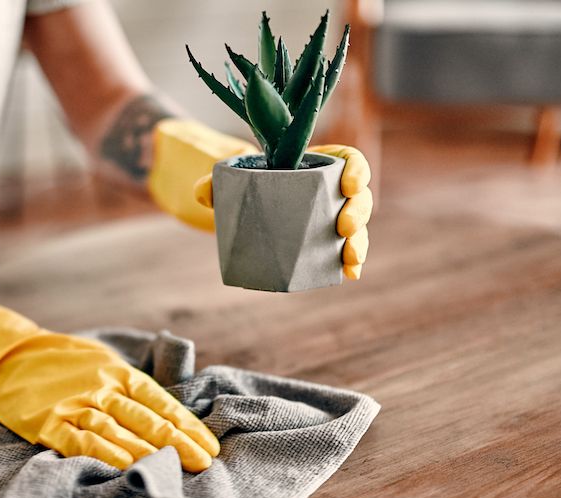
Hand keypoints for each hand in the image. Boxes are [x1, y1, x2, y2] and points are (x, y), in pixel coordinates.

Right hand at [0, 332, 219, 471]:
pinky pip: (79, 441)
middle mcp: (101, 388)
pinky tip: (125, 467)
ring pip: (118, 431)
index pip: (161, 402)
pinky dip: (104, 454)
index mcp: (119, 373)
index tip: (209, 446)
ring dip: (147, 452)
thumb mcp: (104, 362)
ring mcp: (74, 405)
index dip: (187, 426)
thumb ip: (132, 386)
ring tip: (173, 469)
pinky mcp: (48, 423)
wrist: (9, 356)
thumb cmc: (65, 362)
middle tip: (203, 463)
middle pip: (146, 419)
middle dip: (178, 443)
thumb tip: (170, 415)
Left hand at [194, 144, 372, 279]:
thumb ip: (216, 181)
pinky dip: (350, 263)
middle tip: (344, 228)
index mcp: (317, 164)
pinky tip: (350, 274)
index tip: (348, 184)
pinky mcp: (325, 242)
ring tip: (350, 259)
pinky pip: (344, 251)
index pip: (348, 159)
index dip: (356, 170)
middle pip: (358, 197)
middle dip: (357, 213)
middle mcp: (331, 190)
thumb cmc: (246, 184)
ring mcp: (330, 217)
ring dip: (358, 243)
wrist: (244, 208)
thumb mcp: (232, 178)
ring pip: (357, 227)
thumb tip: (201, 193)